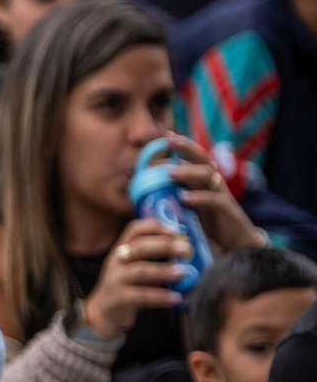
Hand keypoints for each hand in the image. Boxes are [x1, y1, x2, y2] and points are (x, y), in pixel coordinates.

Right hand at [82, 217, 187, 338]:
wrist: (104, 311)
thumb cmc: (128, 286)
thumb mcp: (136, 267)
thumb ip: (155, 259)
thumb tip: (186, 252)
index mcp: (123, 249)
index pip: (135, 229)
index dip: (155, 227)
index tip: (176, 231)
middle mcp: (117, 261)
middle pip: (139, 247)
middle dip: (164, 246)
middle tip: (186, 250)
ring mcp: (116, 279)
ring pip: (140, 271)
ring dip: (164, 270)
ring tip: (183, 273)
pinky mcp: (118, 298)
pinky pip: (141, 296)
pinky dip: (160, 297)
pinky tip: (175, 298)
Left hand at [164, 131, 265, 253]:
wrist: (238, 245)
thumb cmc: (209, 226)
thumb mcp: (188, 210)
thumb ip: (172, 200)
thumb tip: (143, 195)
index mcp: (203, 182)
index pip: (193, 159)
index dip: (181, 148)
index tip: (165, 136)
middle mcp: (213, 184)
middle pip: (202, 159)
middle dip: (187, 147)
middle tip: (170, 139)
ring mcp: (221, 195)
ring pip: (208, 175)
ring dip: (188, 172)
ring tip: (170, 172)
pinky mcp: (228, 211)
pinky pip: (215, 200)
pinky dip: (199, 198)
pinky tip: (184, 198)